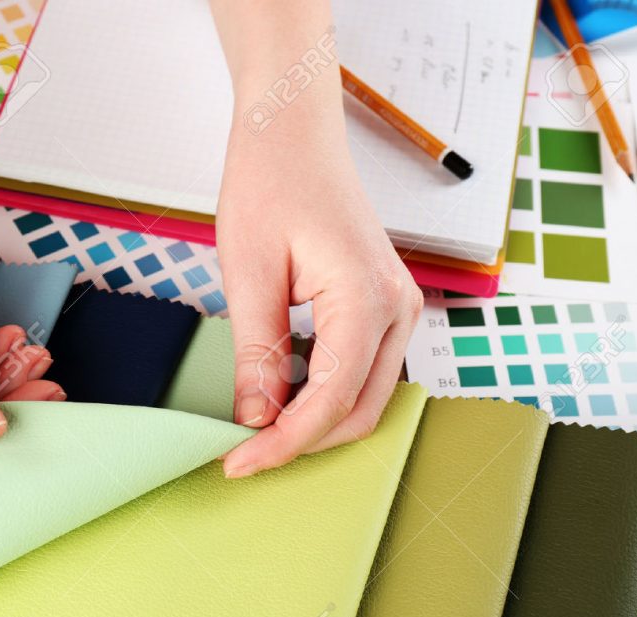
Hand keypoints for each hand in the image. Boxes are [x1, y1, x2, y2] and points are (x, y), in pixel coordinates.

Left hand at [217, 116, 421, 477]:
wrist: (294, 133)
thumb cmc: (271, 183)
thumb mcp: (249, 274)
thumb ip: (258, 354)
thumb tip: (258, 419)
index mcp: (367, 299)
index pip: (331, 403)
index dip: (283, 444)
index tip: (237, 463)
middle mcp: (398, 308)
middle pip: (359, 412)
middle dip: (301, 441)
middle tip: (243, 451)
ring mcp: (399, 306)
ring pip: (365, 396)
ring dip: (314, 419)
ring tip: (257, 422)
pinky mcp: (385, 304)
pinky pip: (363, 369)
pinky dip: (325, 391)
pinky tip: (282, 388)